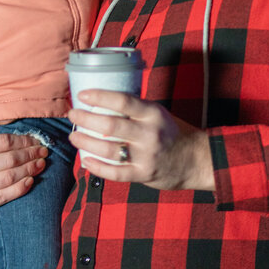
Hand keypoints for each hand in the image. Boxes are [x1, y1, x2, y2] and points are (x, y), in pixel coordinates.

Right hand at [0, 123, 48, 215]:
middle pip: (9, 160)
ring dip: (29, 170)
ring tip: (41, 164)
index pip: (4, 142)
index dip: (24, 142)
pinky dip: (20, 189)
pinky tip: (30, 181)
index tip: (37, 141)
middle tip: (43, 152)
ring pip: (9, 177)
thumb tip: (14, 115)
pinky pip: (4, 196)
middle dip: (30, 155)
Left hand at [68, 89, 213, 190]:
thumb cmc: (171, 132)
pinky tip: (86, 161)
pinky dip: (98, 168)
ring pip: (108, 150)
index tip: (82, 95)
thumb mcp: (157, 113)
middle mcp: (149, 134)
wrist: (196, 160)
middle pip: (110, 126)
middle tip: (72, 115)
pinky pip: (116, 173)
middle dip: (86, 119)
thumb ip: (134, 109)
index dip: (100, 97)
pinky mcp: (144, 174)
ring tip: (74, 136)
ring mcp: (146, 156)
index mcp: (152, 114)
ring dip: (86, 142)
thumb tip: (101, 99)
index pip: (123, 101)